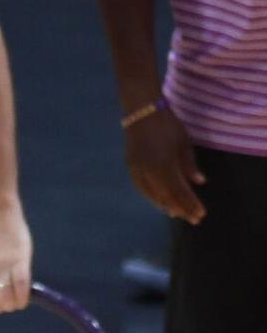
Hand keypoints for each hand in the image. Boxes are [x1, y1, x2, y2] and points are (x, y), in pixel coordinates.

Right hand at [124, 105, 205, 223]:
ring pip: (152, 194)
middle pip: (166, 196)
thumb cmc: (168, 125)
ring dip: (165, 205)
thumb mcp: (184, 144)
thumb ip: (190, 165)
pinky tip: (159, 201)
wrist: (142, 113)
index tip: (201, 214)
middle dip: (181, 208)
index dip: (190, 204)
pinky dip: (152, 197)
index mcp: (164, 165)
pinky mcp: (131, 168)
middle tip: (192, 219)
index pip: (179, 191)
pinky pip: (142, 188)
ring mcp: (137, 170)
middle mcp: (149, 171)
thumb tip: (199, 183)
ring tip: (176, 213)